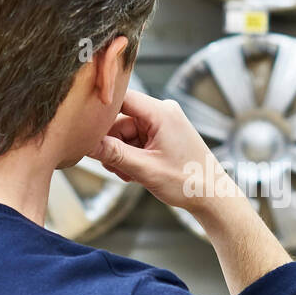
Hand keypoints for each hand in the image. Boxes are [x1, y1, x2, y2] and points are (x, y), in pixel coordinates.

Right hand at [89, 88, 239, 214]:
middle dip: (111, 144)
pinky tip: (135, 173)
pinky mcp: (163, 136)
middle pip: (120, 120)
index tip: (82, 124)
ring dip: (121, 154)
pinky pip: (136, 141)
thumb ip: (113, 154)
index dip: (100, 110)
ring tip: (128, 174)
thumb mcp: (145, 169)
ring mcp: (163, 125)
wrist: (213, 197)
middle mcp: (163, 113)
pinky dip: (131, 156)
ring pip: (126, 133)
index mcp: (161, 113)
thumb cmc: (188, 182)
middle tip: (112, 166)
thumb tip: (85, 144)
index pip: (121, 98)